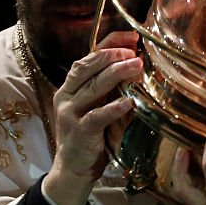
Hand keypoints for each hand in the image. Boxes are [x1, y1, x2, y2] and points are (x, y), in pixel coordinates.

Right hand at [45, 30, 141, 204]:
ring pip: (92, 87)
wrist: (73, 169)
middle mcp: (67, 95)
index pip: (88, 57)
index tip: (131, 36)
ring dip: (116, 74)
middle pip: (87, 67)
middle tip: (133, 51)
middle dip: (111, 55)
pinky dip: (113, 108)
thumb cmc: (91, 134)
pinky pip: (96, 117)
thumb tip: (138, 64)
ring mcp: (70, 113)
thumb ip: (112, 88)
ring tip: (136, 66)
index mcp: (72, 86)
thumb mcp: (99, 105)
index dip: (109, 45)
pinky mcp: (79, 132)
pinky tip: (129, 102)